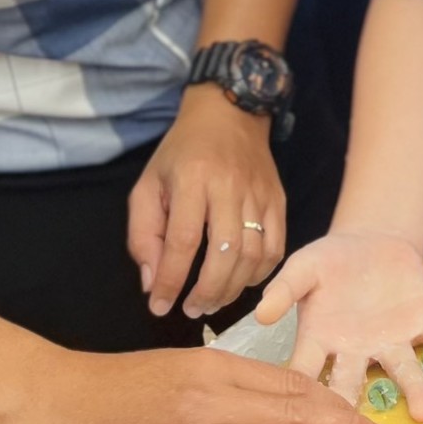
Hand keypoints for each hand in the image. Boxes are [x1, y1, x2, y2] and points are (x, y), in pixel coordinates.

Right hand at [0, 343, 389, 423]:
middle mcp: (205, 401)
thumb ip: (229, 382)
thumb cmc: (115, 388)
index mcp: (211, 367)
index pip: (289, 386)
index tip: (366, 418)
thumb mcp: (179, 367)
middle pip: (290, 415)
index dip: (334, 404)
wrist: (49, 404)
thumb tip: (286, 402)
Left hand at [130, 83, 284, 320]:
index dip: (171, 280)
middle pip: (225, 252)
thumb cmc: (182, 152)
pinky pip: (276, 246)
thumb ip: (143, 234)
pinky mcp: (279, 199)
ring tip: (212, 302)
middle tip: (191, 310)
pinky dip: (261, 273)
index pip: (183, 241)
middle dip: (207, 291)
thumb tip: (152, 282)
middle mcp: (229, 186)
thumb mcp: (148, 185)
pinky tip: (241, 283)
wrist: (229, 113)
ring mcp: (259, 193)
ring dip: (233, 288)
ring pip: (253, 254)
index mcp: (192, 179)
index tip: (160, 306)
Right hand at [259, 229, 422, 419]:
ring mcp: (391, 341)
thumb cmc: (328, 263)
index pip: (303, 375)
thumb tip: (260, 315)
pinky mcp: (422, 321)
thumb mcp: (302, 267)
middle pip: (354, 386)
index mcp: (319, 341)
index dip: (299, 399)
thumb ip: (284, 289)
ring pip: (404, 370)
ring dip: (416, 390)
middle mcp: (356, 352)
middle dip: (357, 415)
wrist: (369, 242)